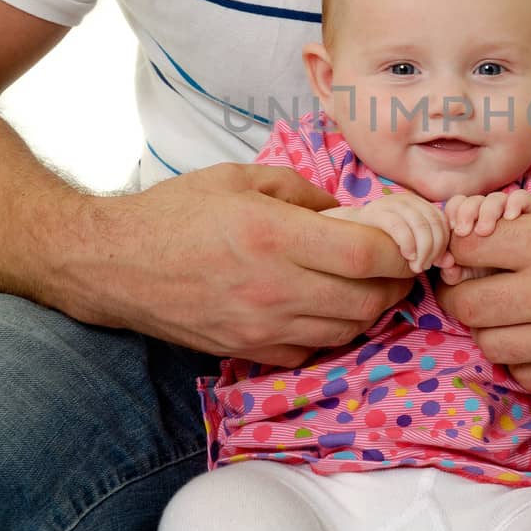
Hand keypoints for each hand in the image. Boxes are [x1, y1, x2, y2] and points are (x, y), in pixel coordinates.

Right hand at [72, 162, 414, 363]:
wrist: (115, 266)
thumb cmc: (175, 213)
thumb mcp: (241, 179)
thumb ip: (303, 192)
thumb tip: (349, 210)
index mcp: (274, 236)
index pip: (368, 256)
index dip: (405, 252)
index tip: (415, 241)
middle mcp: (274, 288)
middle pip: (367, 301)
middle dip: (396, 284)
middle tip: (401, 265)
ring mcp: (262, 327)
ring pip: (346, 330)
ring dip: (370, 310)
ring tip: (370, 285)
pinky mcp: (249, 351)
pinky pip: (312, 350)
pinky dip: (333, 331)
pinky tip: (328, 307)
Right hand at [326, 191, 450, 272]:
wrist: (344, 231)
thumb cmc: (380, 242)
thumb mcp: (409, 246)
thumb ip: (431, 252)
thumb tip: (451, 263)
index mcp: (417, 204)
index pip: (441, 222)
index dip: (443, 244)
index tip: (435, 263)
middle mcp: (406, 199)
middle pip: (433, 224)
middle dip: (434, 249)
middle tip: (424, 267)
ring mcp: (391, 203)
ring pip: (420, 225)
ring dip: (423, 250)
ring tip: (416, 266)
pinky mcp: (375, 212)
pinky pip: (399, 226)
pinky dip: (408, 243)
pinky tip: (406, 257)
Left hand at [432, 193, 530, 391]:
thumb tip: (490, 233)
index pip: (467, 248)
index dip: (461, 245)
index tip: (469, 248)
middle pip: (466, 304)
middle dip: (462, 291)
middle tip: (474, 283)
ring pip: (488, 344)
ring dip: (489, 327)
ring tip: (508, 311)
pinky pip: (523, 377)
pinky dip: (519, 359)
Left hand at [438, 188, 530, 283]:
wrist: (525, 279)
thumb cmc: (492, 274)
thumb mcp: (470, 276)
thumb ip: (454, 272)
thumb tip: (446, 265)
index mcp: (470, 222)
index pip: (457, 205)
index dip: (453, 212)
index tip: (453, 229)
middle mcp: (487, 213)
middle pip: (474, 200)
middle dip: (466, 212)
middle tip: (463, 232)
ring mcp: (507, 210)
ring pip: (495, 198)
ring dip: (487, 211)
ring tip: (484, 231)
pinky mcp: (528, 211)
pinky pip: (521, 197)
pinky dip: (514, 203)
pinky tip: (511, 217)